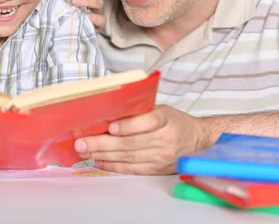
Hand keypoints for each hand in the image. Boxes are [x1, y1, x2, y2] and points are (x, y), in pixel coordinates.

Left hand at [73, 105, 204, 174]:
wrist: (197, 140)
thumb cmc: (172, 120)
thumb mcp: (160, 109)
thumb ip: (138, 111)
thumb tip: (106, 112)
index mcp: (166, 119)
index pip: (147, 122)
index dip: (128, 125)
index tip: (110, 127)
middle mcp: (165, 139)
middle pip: (131, 143)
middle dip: (102, 143)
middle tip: (81, 143)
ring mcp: (161, 157)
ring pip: (128, 157)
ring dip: (102, 154)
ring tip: (84, 151)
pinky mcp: (157, 169)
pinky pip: (132, 168)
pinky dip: (113, 165)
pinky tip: (98, 160)